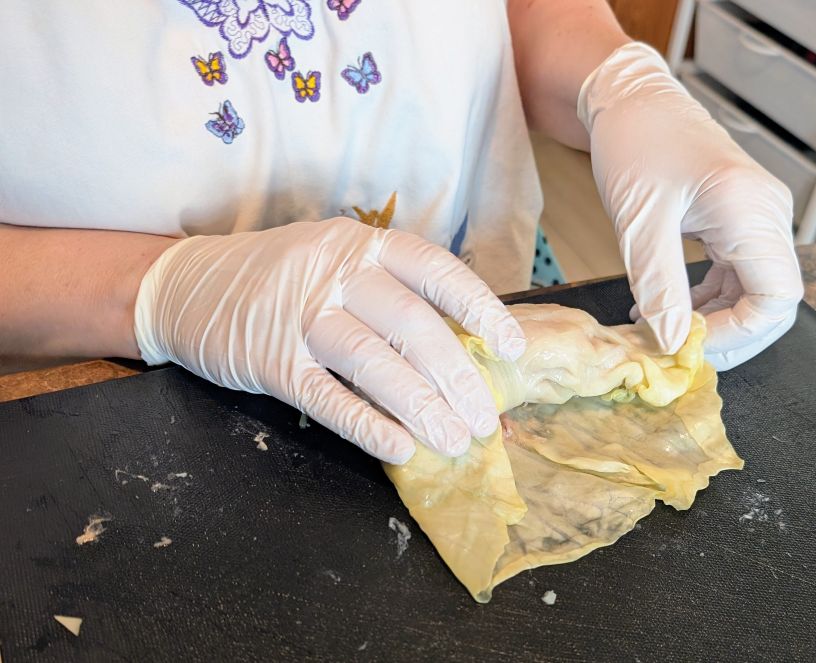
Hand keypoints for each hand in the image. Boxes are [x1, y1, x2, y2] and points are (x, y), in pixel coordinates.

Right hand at [133, 218, 525, 463]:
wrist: (184, 284)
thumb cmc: (279, 278)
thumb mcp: (335, 263)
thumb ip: (389, 294)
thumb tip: (460, 350)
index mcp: (361, 244)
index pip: (437, 271)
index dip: (481, 310)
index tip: (512, 349)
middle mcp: (335, 272)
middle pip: (412, 324)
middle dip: (457, 377)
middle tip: (486, 419)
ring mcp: (299, 315)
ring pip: (373, 362)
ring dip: (421, 406)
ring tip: (455, 441)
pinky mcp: (269, 360)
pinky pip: (326, 397)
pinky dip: (365, 424)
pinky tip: (399, 447)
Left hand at [578, 43, 802, 370]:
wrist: (631, 102)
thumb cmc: (635, 146)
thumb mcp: (640, 224)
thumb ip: (659, 288)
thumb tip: (671, 343)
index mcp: (752, 212)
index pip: (777, 299)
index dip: (739, 335)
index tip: (690, 345)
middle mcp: (768, 215)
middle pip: (772, 302)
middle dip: (727, 334)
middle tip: (675, 349)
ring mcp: (758, 218)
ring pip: (754, 293)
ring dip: (713, 319)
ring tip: (659, 328)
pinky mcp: (741, 221)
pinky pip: (737, 275)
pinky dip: (706, 299)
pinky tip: (666, 306)